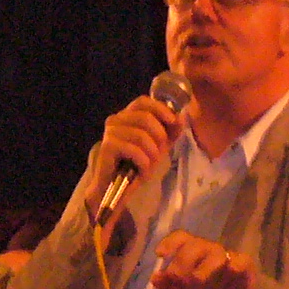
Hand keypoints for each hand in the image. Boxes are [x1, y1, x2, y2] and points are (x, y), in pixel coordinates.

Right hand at [81, 94, 181, 221]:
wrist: (117, 187)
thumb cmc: (137, 163)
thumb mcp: (159, 146)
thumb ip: (170, 131)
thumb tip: (181, 117)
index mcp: (127, 115)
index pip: (143, 101)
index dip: (160, 108)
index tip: (173, 121)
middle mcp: (115, 119)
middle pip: (144, 117)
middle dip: (159, 136)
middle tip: (160, 153)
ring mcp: (110, 132)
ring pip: (141, 135)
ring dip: (152, 153)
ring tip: (151, 165)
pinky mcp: (107, 147)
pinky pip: (134, 150)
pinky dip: (143, 163)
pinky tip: (142, 171)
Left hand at [149, 232, 251, 288]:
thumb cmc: (207, 287)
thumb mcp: (185, 287)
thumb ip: (170, 282)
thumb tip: (154, 278)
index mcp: (193, 250)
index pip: (181, 238)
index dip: (170, 243)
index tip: (160, 254)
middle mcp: (209, 249)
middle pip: (195, 245)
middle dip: (183, 261)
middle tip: (176, 277)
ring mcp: (227, 256)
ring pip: (216, 253)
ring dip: (205, 267)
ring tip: (196, 281)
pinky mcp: (243, 264)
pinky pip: (239, 262)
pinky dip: (234, 267)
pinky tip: (230, 274)